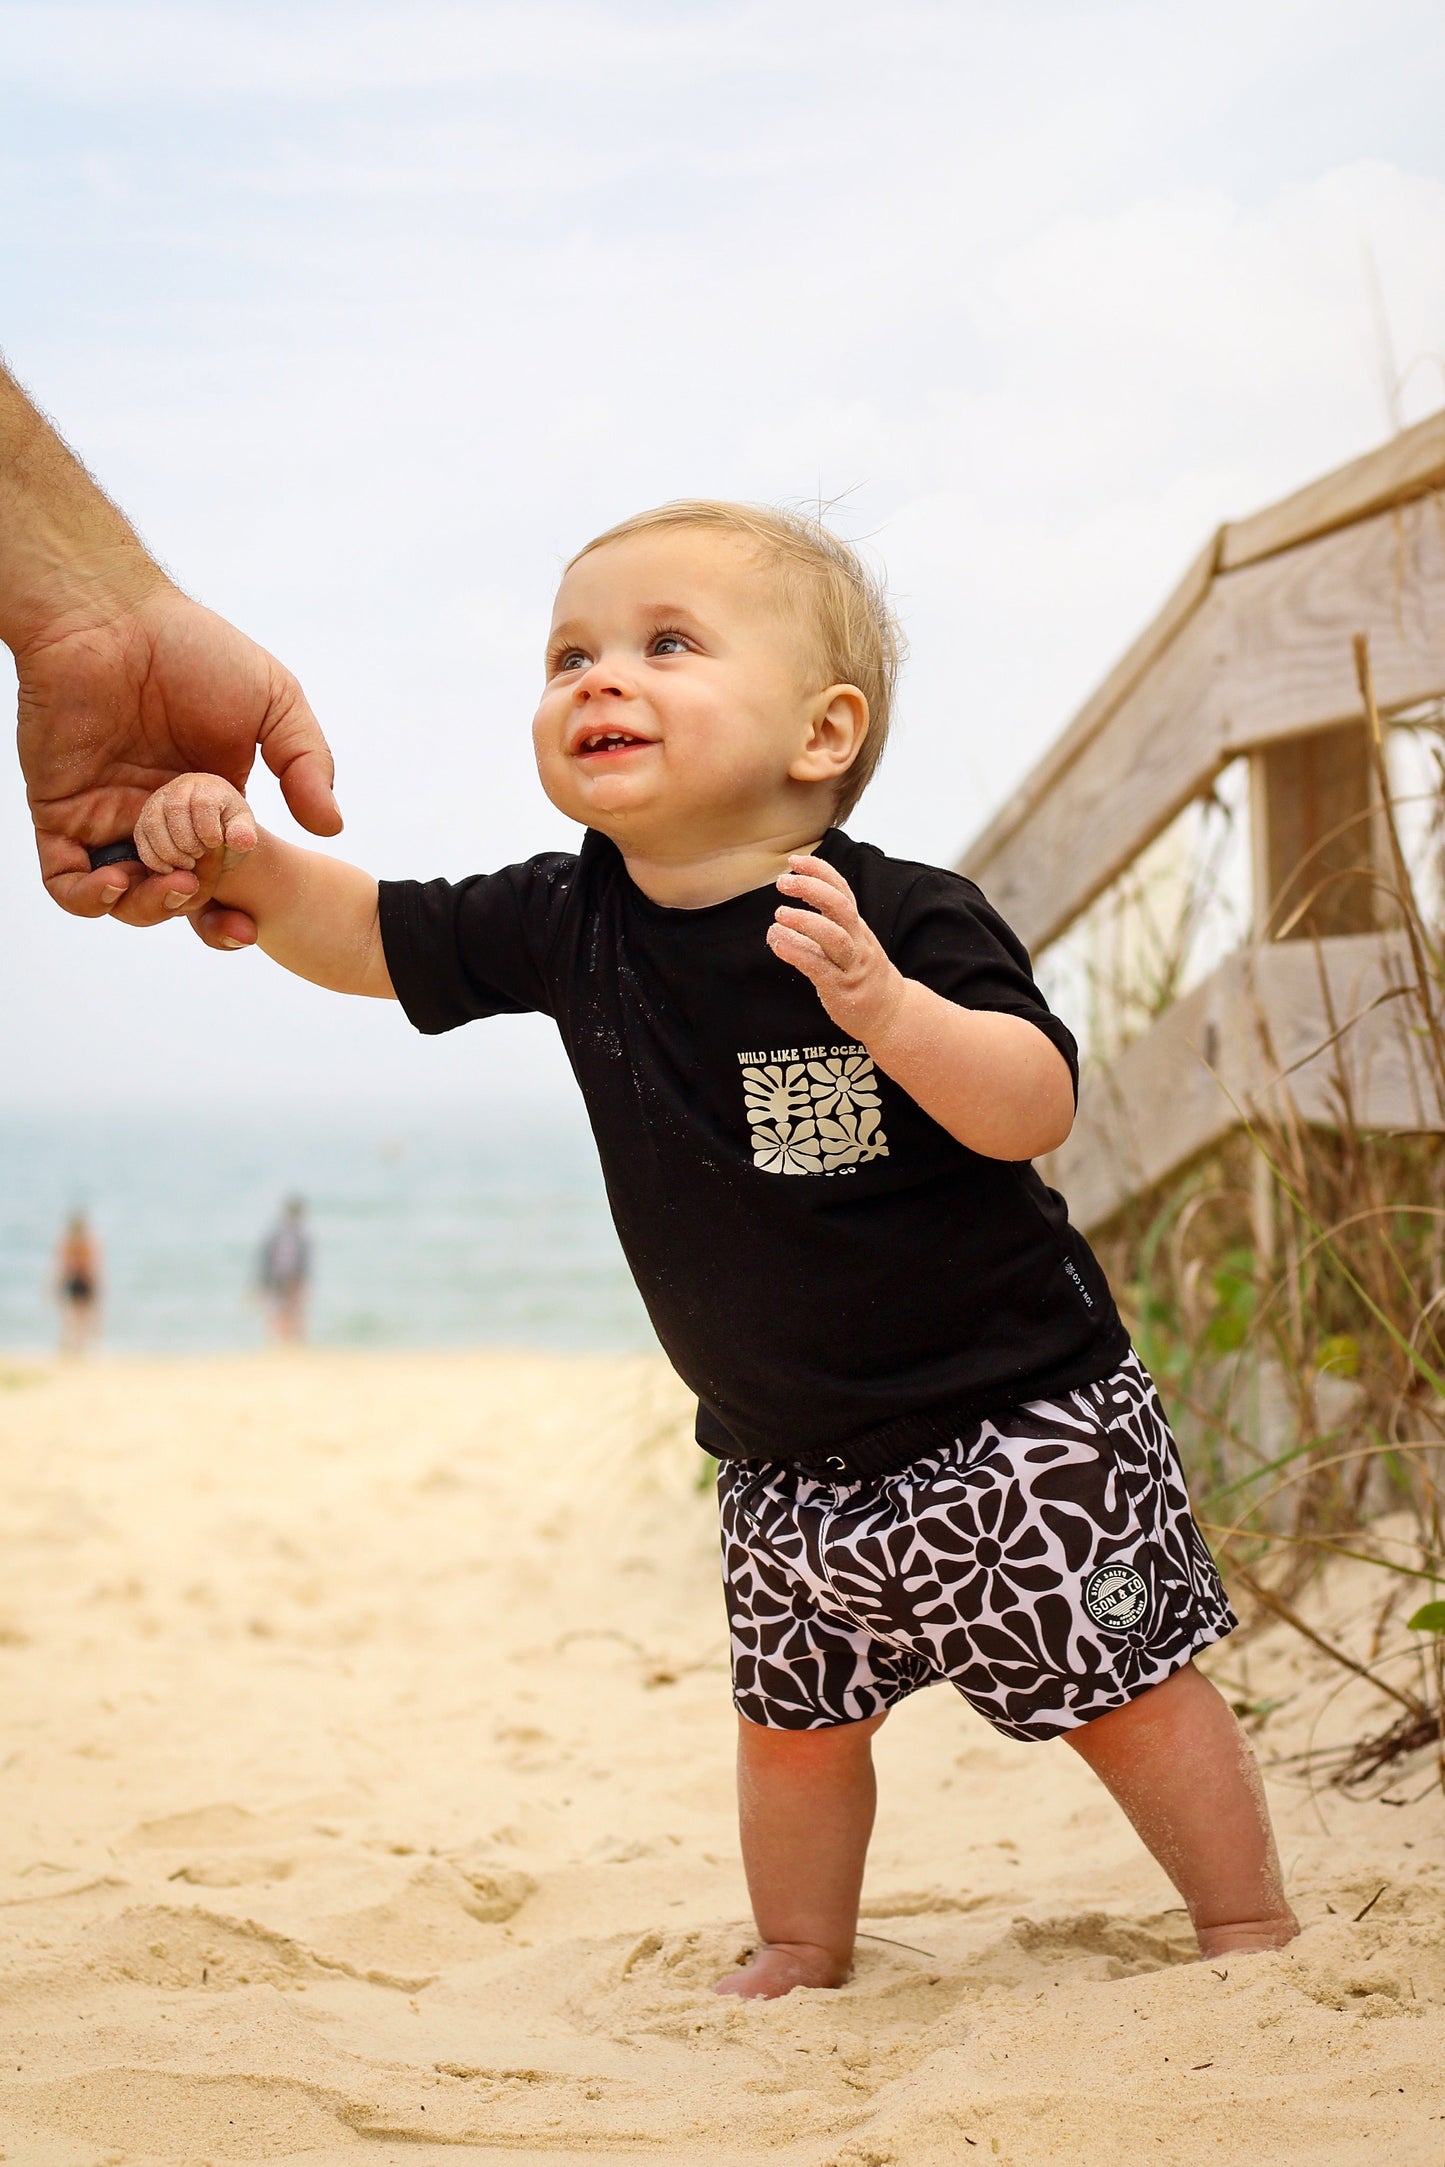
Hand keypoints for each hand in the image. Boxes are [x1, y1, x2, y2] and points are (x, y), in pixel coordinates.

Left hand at [16, 582, 337, 947]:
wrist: (111, 617)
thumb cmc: (193, 649)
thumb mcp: (277, 703)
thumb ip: (307, 764)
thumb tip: (331, 827)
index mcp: (213, 806)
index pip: (227, 879)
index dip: (239, 911)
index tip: (253, 921)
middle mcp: (162, 820)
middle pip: (179, 900)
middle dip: (200, 919)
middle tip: (218, 910)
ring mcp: (111, 819)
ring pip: (124, 900)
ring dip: (150, 910)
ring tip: (176, 884)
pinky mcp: (62, 814)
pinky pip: (67, 880)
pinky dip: (89, 898)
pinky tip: (118, 879)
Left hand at [767, 854, 905, 1042]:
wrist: (891, 1014)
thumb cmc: (860, 977)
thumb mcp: (843, 947)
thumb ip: (811, 935)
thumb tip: (775, 928)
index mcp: (856, 927)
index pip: (841, 890)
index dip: (819, 872)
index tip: (795, 861)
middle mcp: (857, 941)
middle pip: (840, 906)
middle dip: (811, 889)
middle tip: (783, 882)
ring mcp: (851, 965)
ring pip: (834, 937)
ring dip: (804, 921)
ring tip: (779, 915)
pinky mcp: (842, 989)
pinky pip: (821, 968)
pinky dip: (798, 953)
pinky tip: (778, 945)